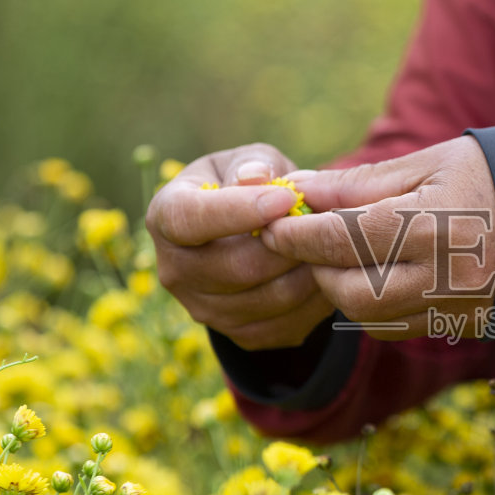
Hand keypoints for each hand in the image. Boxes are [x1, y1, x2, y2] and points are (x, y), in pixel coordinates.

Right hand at [146, 144, 334, 349]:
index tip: (286, 198)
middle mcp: (174, 269)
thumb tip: (257, 176)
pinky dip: (316, 298)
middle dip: (290, 243)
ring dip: (310, 269)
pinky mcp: (238, 334)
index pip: (188, 220)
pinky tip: (324, 269)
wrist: (245, 235)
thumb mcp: (247, 160)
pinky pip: (288, 322)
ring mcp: (204, 309)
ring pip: (271, 298)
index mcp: (165, 216)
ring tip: (329, 242)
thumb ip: (253, 164)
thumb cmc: (245, 184)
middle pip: (238, 267)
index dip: (238, 211)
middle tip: (325, 221)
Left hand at [264, 137, 494, 339]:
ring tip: (337, 259)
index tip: (270, 224)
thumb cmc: (488, 175)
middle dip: (316, 268)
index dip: (297, 234)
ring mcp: (457, 307)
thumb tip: (301, 191)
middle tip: (303, 243)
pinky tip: (374, 278)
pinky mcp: (463, 325)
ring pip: (369, 317)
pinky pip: (397, 328)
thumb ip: (360, 183)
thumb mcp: (427, 164)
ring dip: (341, 291)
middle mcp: (445, 275)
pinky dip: (372, 308)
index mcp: (434, 224)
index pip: (342, 239)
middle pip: (349, 291)